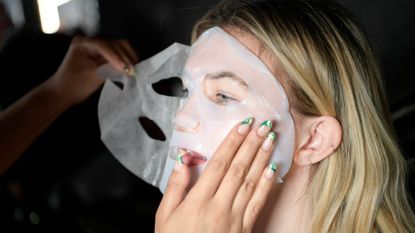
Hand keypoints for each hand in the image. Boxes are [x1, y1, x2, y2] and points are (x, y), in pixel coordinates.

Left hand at [46, 36, 137, 105]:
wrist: (62, 94)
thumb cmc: (74, 85)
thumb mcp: (92, 75)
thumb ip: (109, 69)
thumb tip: (128, 68)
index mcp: (83, 43)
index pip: (104, 46)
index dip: (117, 56)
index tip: (126, 69)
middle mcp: (91, 41)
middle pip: (114, 44)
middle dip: (125, 56)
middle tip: (134, 70)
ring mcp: (97, 48)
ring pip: (118, 48)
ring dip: (127, 58)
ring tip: (134, 69)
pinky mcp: (101, 55)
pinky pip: (116, 54)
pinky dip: (124, 60)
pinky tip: (130, 68)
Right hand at [156, 119, 277, 232]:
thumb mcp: (164, 217)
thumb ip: (174, 188)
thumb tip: (183, 161)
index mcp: (198, 201)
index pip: (218, 164)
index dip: (232, 143)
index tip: (242, 125)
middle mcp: (218, 206)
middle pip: (238, 168)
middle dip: (251, 144)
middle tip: (263, 124)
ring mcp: (234, 218)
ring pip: (250, 181)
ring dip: (262, 158)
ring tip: (270, 139)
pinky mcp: (244, 228)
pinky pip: (257, 203)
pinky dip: (266, 184)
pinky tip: (273, 169)